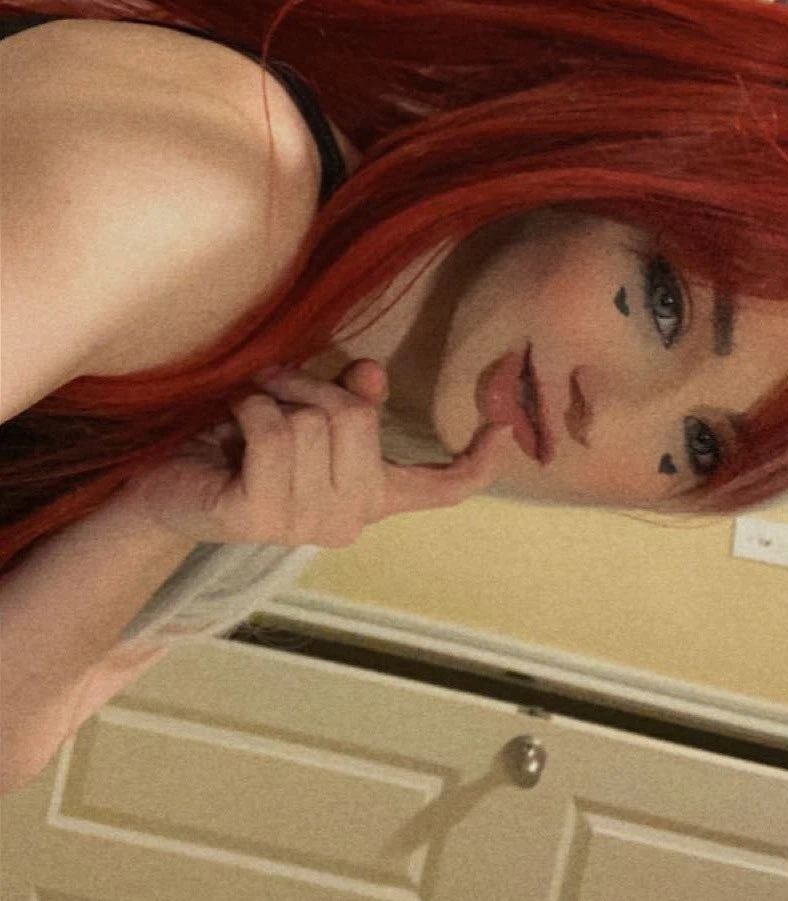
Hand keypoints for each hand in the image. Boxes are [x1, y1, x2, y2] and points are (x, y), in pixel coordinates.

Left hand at [122, 361, 511, 550]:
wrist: (169, 481)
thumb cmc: (241, 442)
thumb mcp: (305, 411)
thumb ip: (347, 397)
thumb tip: (371, 374)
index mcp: (369, 494)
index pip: (439, 490)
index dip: (477, 462)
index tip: (505, 429)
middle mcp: (347, 519)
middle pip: (358, 418)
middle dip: (313, 386)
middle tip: (276, 389)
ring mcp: (305, 526)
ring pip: (313, 421)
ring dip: (274, 396)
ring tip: (249, 412)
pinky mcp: (258, 518)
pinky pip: (272, 432)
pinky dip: (249, 409)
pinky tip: (232, 426)